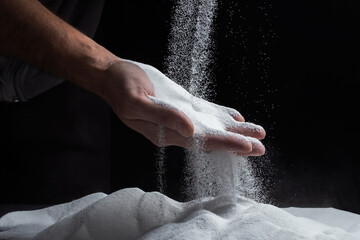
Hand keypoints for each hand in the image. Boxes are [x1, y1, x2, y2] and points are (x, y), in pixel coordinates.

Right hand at [102, 59, 264, 155]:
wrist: (114, 77)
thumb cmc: (121, 88)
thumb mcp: (136, 101)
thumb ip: (162, 116)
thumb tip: (190, 128)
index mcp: (166, 133)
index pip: (201, 142)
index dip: (225, 144)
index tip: (247, 146)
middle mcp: (176, 130)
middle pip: (211, 138)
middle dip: (236, 142)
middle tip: (261, 147)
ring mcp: (180, 118)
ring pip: (212, 126)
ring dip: (234, 130)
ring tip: (257, 132)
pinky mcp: (180, 105)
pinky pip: (204, 113)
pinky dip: (220, 115)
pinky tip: (235, 117)